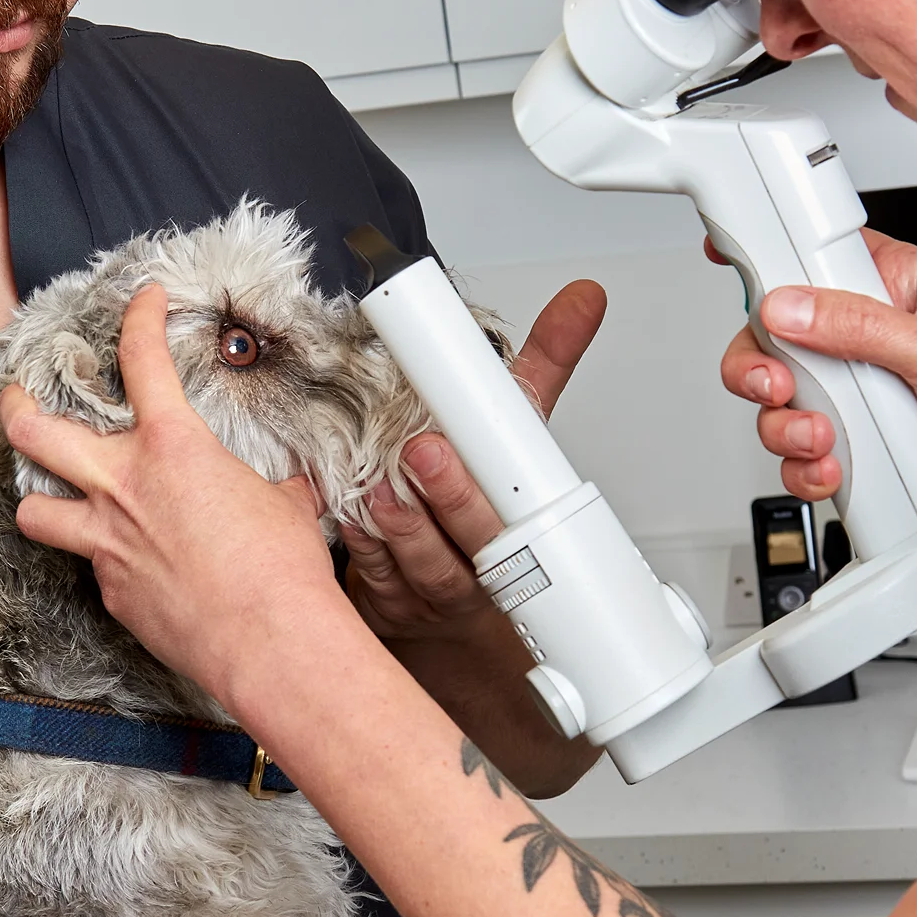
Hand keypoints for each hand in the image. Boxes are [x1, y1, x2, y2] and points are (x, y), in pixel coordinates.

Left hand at [1, 286, 360, 713]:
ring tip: (51, 499)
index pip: (142, 359)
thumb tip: (286, 490)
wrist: (270, 640)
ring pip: (34, 513)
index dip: (139, 318)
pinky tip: (139, 569)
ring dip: (39, 503)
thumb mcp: (285, 504)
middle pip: (35, 434)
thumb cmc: (283, 568)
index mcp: (172, 447)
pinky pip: (92, 569)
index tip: (142, 301)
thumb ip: (271, 487)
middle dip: (17, 408)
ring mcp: (107, 544)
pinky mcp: (112, 594)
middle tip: (15, 399)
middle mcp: (124, 488)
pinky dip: (108, 562)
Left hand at [339, 281, 606, 796]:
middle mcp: (472, 569)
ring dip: (387, 527)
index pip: (506, 516)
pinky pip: (364, 579)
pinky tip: (335, 518)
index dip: (477, 488)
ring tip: (369, 488)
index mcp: (513, 532)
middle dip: (441, 503)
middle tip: (416, 456)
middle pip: (462, 544)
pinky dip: (350, 547)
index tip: (446, 446)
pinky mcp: (380, 604)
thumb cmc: (486, 513)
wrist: (461, 618)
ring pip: (407, 565)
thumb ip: (547, 363)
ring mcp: (422, 592)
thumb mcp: (524, 438)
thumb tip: (582, 299)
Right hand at [717, 231, 916, 593]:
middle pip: (781, 336)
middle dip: (766, 365)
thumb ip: (864, 327)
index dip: (772, 253)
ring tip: (828, 439)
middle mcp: (879, 342)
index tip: (728, 256)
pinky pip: (803, 456)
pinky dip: (806, 468)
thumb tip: (791, 305)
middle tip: (780, 382)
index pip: (821, 255)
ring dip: (789, 425)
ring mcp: (869, 399)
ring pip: (785, 402)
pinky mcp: (864, 452)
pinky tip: (836, 469)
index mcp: (907, 291)